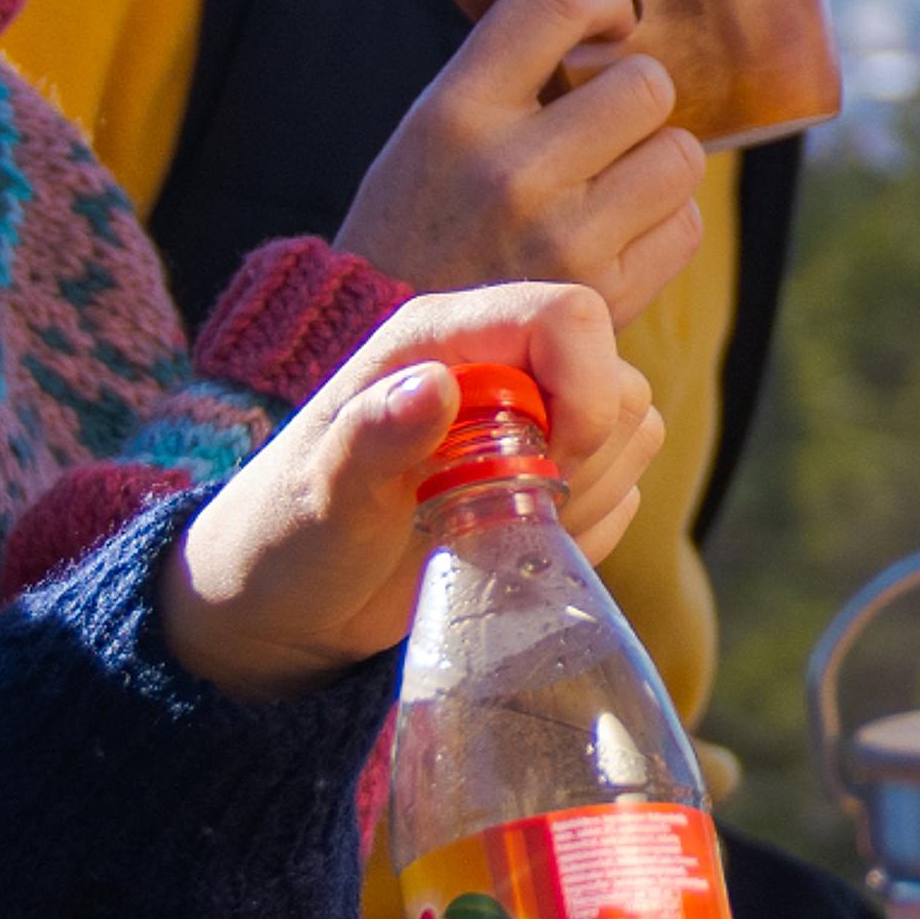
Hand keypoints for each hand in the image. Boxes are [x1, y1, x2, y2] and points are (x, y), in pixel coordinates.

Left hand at [156, 289, 661, 694]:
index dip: (586, 383)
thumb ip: (374, 438)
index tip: (552, 458)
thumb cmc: (289, 538)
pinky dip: (586, 530)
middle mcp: (498, 367)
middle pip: (616, 379)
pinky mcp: (552, 476)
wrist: (285, 604)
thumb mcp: (321, 497)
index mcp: (444, 339)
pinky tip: (509, 546)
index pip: (569, 315)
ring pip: (633, 433)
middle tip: (501, 508)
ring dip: (585, 496)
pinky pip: (626, 490)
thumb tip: (437, 384)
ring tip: (494, 530)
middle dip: (582, 456)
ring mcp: (532, 422)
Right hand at [338, 0, 712, 317]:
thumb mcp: (432, 130)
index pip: (555, 3)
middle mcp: (511, 170)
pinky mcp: (604, 296)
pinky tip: (617, 231)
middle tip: (606, 121)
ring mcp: (563, 237)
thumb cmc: (422, 224)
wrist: (395, 353)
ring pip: (682, 153)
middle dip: (635, 97)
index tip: (609, 20)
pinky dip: (664, 223)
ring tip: (612, 178)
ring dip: (658, 160)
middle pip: (646, 84)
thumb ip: (508, 74)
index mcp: (457, 113)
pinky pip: (684, 226)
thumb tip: (611, 17)